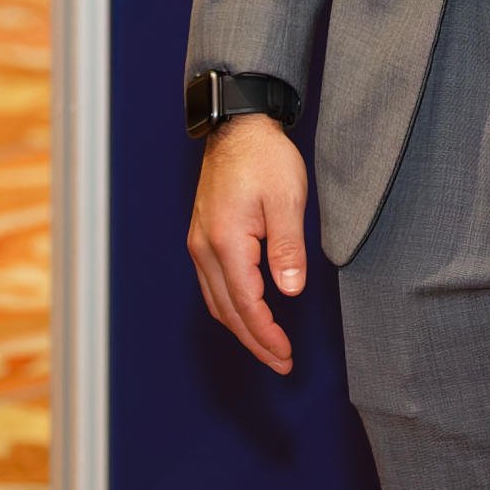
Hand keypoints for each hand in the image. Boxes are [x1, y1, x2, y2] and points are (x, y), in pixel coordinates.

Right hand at [185, 114, 309, 374]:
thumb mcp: (286, 199)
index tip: (285, 356)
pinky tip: (249, 313)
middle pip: (227, 311)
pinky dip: (231, 308)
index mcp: (226, 242)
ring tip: (268, 347)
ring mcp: (199, 244)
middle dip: (254, 342)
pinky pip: (213, 285)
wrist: (237, 127)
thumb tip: (290, 291)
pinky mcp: (203, 238)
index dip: (266, 335)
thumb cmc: (265, 157)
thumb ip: (287, 248)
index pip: (246, 304)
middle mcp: (205, 249)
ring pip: (216, 302)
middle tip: (281, 363)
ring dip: (241, 328)